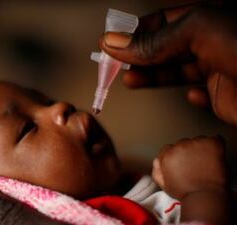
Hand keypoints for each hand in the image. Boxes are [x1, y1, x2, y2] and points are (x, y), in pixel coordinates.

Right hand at [100, 3, 236, 125]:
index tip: (110, 45)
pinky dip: (188, 95)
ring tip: (130, 81)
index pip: (161, 22)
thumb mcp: (197, 31)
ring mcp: (218, 67)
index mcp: (206, 17)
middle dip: (137, 56)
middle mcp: (212, 40)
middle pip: (164, 47)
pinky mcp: (224, 94)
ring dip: (151, 76)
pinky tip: (185, 95)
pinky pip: (200, 92)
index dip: (134, 33)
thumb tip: (115, 42)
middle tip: (113, 67)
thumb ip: (154, 40)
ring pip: (176, 71)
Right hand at [152, 136, 226, 199]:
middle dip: (188, 152)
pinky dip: (216, 147)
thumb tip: (157, 160)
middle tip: (195, 165)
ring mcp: (196, 143)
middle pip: (183, 144)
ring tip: (205, 163)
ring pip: (198, 141)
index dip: (177, 158)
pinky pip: (215, 139)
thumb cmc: (185, 193)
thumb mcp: (164, 184)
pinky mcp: (211, 144)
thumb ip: (156, 170)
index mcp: (167, 155)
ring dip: (201, 149)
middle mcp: (179, 146)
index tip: (184, 165)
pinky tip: (215, 158)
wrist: (204, 197)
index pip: (169, 149)